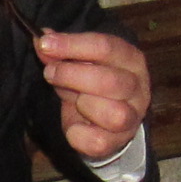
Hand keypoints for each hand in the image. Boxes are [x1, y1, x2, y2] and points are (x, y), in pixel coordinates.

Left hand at [40, 30, 152, 160]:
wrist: (103, 120)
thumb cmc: (91, 83)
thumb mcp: (77, 63)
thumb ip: (60, 52)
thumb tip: (42, 39)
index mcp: (130, 59)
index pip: (105, 47)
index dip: (73, 45)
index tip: (45, 44)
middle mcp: (138, 88)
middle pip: (110, 81)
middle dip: (72, 76)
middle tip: (50, 73)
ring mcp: (132, 117)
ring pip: (114, 114)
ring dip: (84, 105)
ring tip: (74, 100)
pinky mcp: (118, 142)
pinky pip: (99, 142)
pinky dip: (79, 134)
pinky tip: (74, 125)